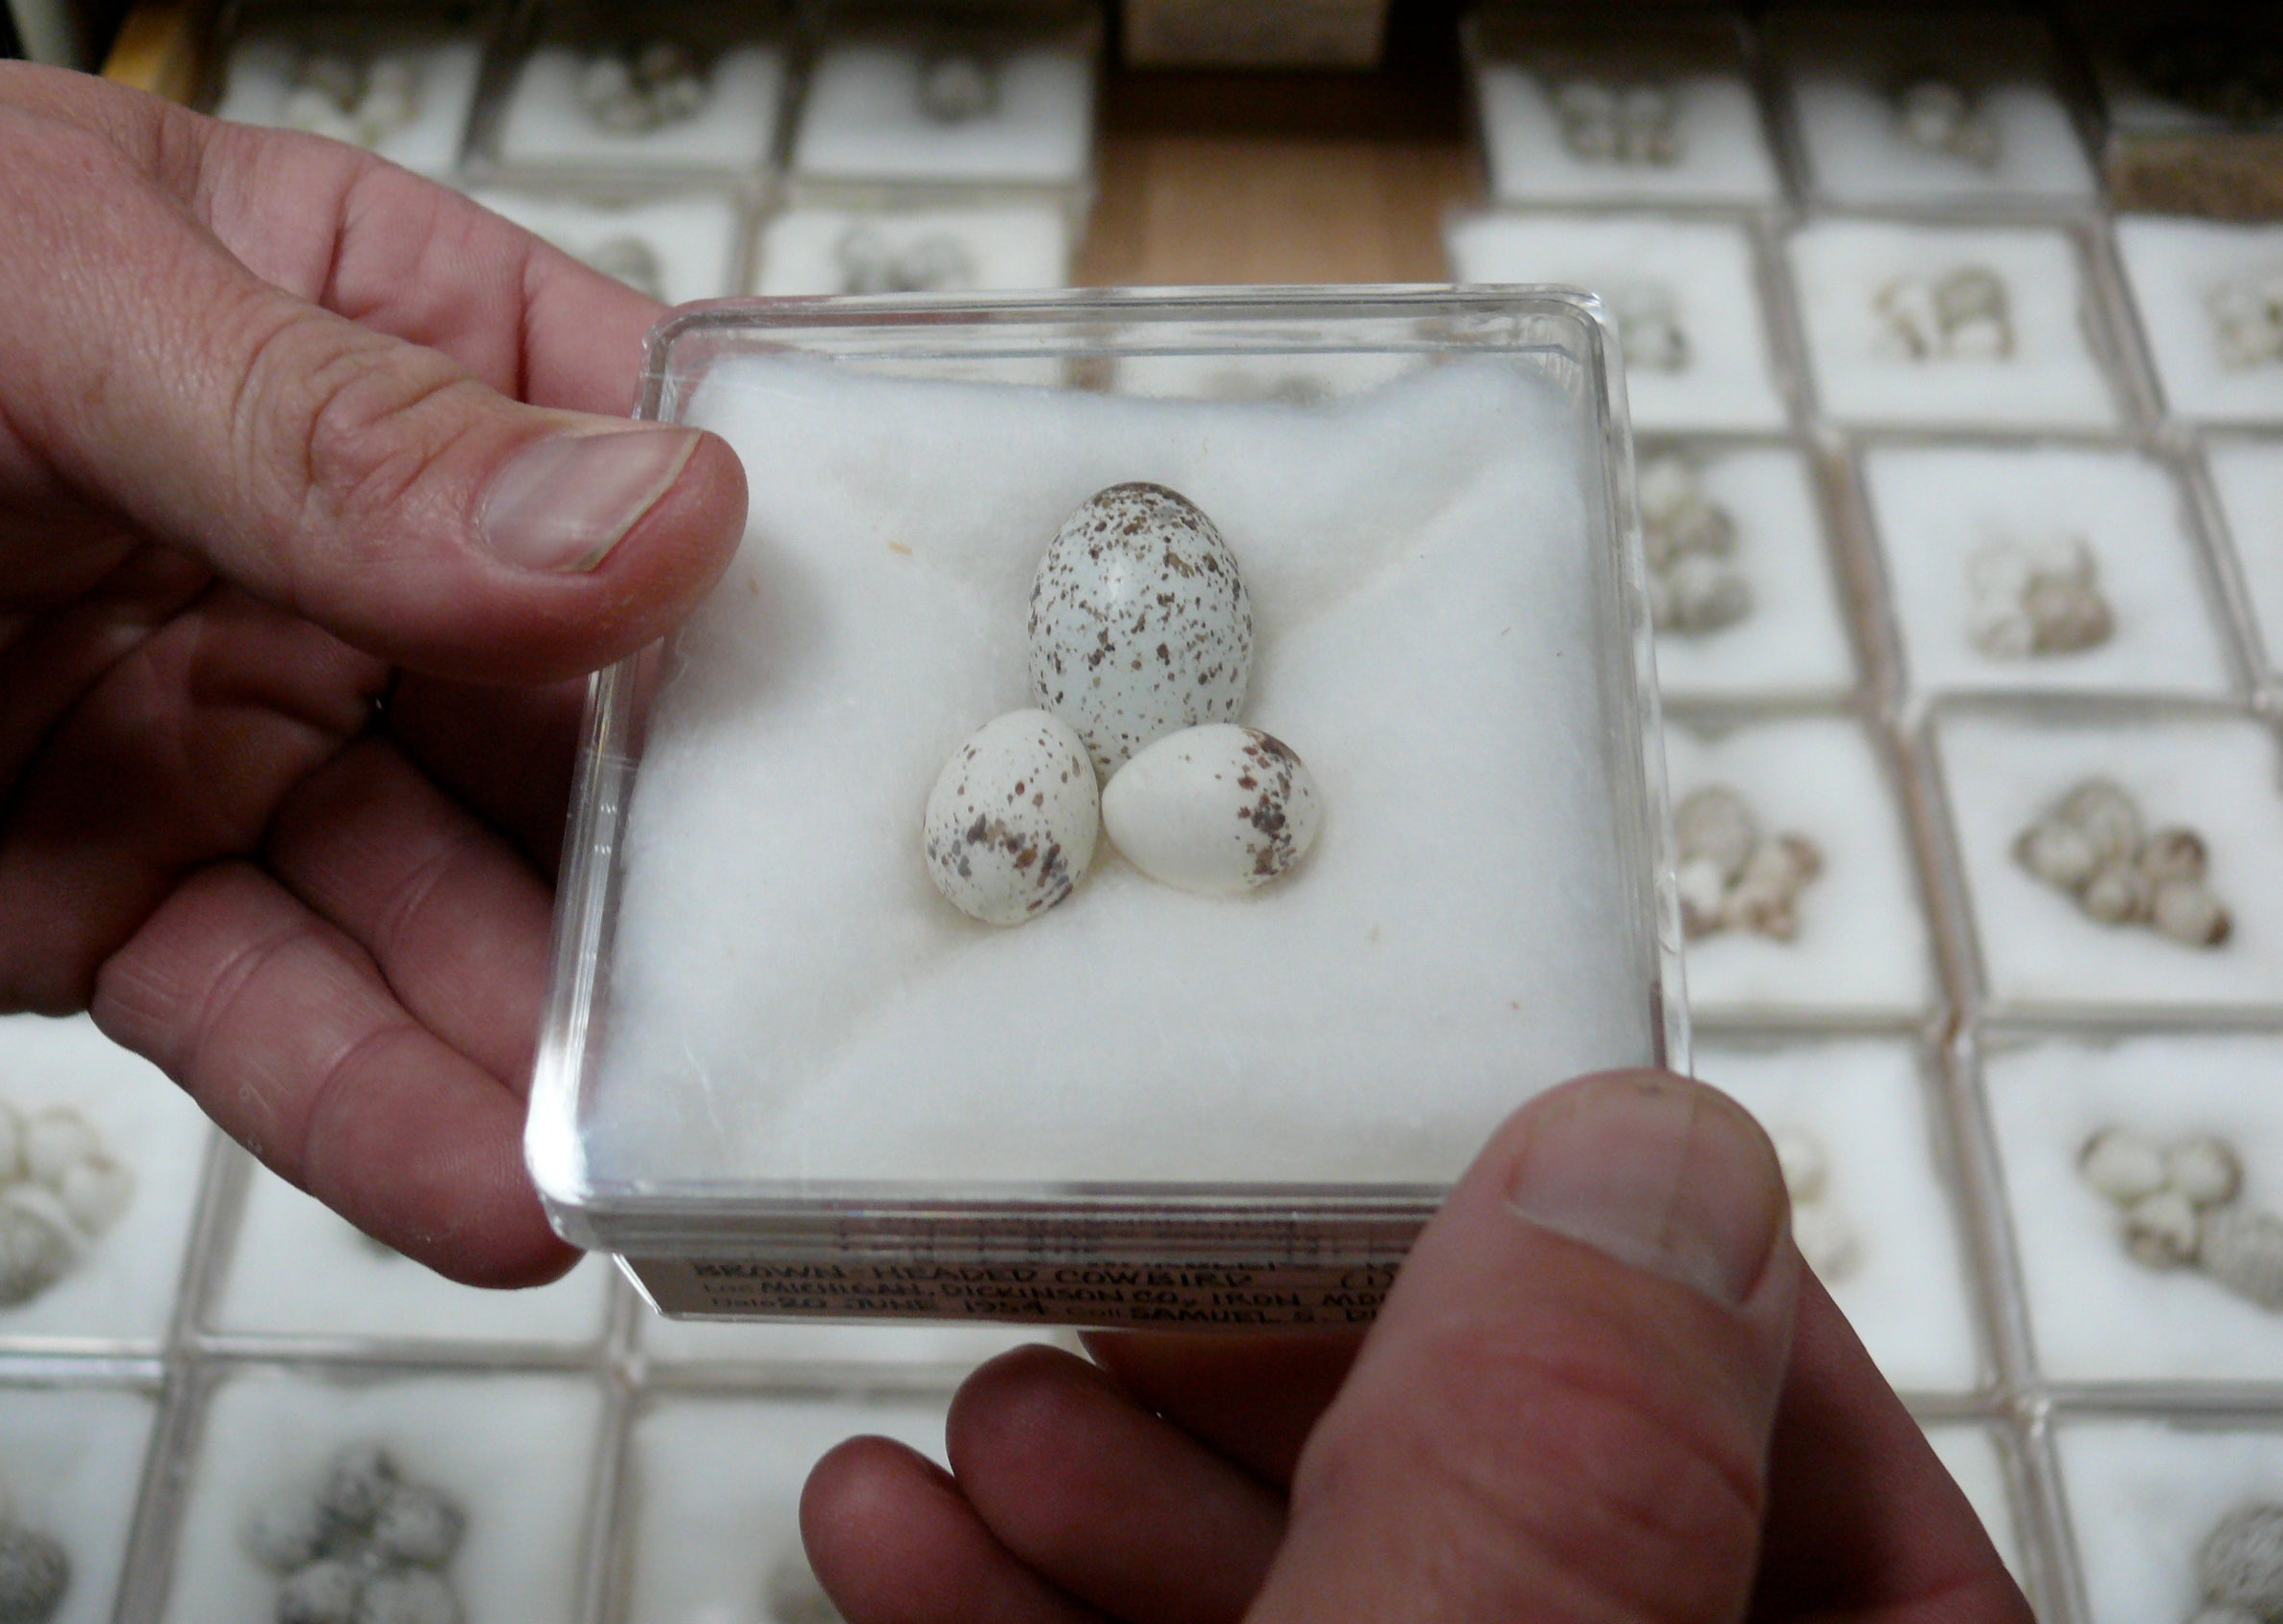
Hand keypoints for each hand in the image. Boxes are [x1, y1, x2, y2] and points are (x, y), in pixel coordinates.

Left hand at [0, 53, 745, 1283]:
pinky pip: (279, 1012)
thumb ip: (335, 430)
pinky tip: (492, 1182)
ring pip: (447, 900)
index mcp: (369, 333)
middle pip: (577, 717)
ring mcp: (243, 731)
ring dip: (548, 1024)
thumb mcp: (40, 296)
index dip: (762, 578)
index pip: (628, 452)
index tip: (885, 709)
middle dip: (679, 856)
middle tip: (789, 979)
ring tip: (651, 1137)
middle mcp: (342, 548)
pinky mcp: (125, 898)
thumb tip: (644, 523)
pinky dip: (382, 1106)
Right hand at [803, 1072, 2031, 1622]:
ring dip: (1118, 1481)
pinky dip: (1025, 1612)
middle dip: (1295, 1364)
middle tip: (1138, 1247)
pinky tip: (898, 1530)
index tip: (1439, 1145)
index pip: (1825, 1483)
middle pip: (1528, 1512)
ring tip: (983, 1399)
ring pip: (1330, 1599)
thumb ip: (1548, 1501)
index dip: (1628, 1285)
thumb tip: (1642, 1160)